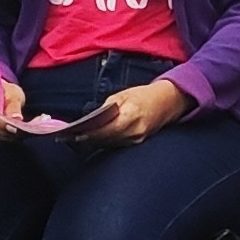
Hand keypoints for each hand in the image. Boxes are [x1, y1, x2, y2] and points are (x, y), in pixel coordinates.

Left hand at [69, 78, 189, 148]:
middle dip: (89, 139)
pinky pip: (118, 144)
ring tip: (78, 139)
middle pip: (107, 139)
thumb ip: (107, 108)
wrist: (168, 102)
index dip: (91, 133)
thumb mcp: (123, 95)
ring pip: (111, 143)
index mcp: (131, 114)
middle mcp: (135, 130)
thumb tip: (92, 119)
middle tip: (71, 138)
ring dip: (95, 142)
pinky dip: (106, 141)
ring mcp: (138, 139)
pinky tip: (94, 139)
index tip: (76, 134)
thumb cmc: (144, 95)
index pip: (106, 129)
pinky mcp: (138, 142)